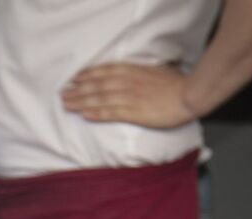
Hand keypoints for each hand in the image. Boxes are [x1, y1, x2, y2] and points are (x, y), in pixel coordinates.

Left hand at [61, 62, 197, 129]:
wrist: (189, 95)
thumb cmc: (177, 84)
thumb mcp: (157, 71)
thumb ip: (142, 73)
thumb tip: (136, 75)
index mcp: (133, 71)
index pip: (105, 71)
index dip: (88, 75)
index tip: (75, 78)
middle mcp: (127, 82)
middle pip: (97, 85)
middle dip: (78, 90)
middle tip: (63, 94)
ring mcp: (130, 97)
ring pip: (100, 99)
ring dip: (81, 102)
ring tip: (67, 105)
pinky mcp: (134, 113)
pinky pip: (111, 113)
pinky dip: (97, 113)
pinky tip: (85, 115)